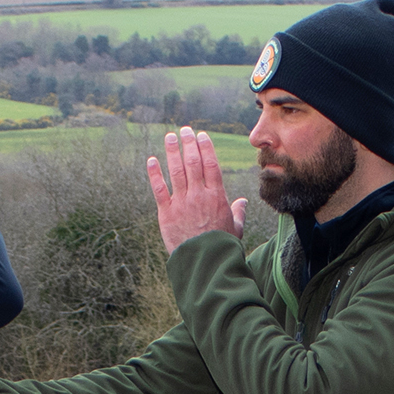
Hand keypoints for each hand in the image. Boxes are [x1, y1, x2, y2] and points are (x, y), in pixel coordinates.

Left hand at [148, 127, 248, 253]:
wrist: (204, 263)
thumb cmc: (222, 246)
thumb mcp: (235, 227)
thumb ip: (238, 212)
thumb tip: (242, 202)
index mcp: (216, 195)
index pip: (210, 164)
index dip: (205, 147)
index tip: (201, 135)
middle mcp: (198, 195)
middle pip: (193, 162)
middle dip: (188, 143)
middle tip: (184, 130)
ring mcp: (181, 203)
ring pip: (176, 171)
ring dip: (172, 151)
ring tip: (169, 137)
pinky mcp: (166, 213)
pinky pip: (159, 189)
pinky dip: (154, 174)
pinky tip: (151, 160)